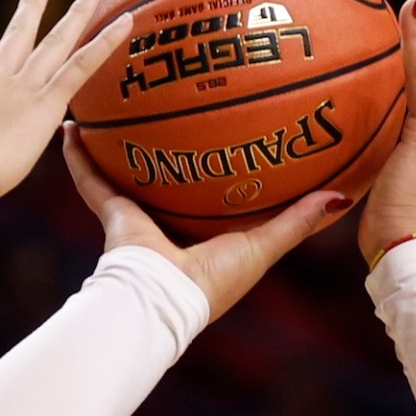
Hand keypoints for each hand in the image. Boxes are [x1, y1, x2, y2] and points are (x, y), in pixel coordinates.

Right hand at [58, 129, 351, 322]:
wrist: (162, 301)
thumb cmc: (214, 283)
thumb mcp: (264, 247)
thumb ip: (298, 221)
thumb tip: (342, 196)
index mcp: (202, 239)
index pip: (213, 199)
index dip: (220, 173)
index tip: (227, 142)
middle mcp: (168, 229)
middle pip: (166, 184)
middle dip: (166, 156)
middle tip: (171, 115)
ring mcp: (136, 222)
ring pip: (125, 178)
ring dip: (117, 151)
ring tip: (115, 114)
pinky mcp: (113, 216)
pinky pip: (91, 182)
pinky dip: (78, 158)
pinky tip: (73, 129)